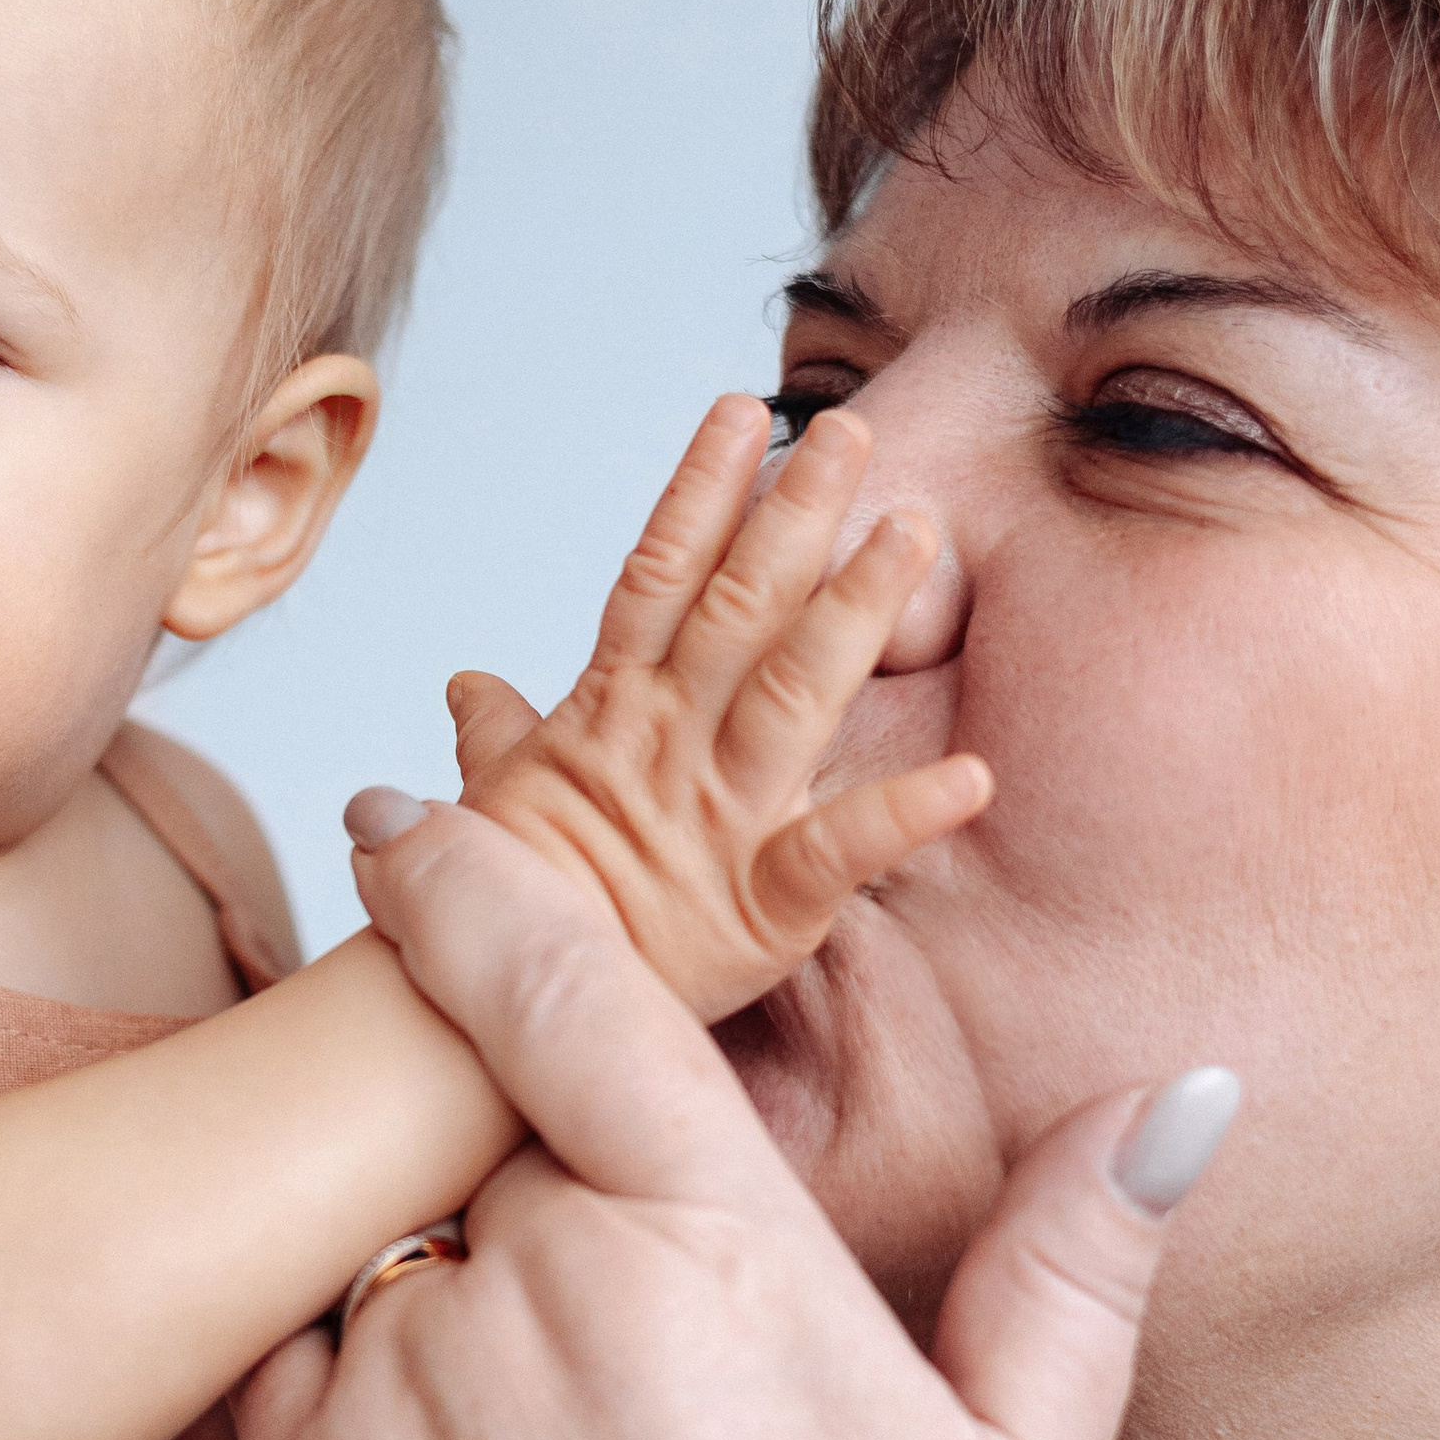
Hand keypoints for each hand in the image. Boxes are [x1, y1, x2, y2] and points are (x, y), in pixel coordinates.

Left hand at [241, 799, 1235, 1439]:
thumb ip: (1066, 1268)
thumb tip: (1164, 1104)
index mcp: (710, 1241)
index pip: (556, 981)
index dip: (472, 873)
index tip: (413, 818)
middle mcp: (537, 1279)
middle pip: (475, 1140)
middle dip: (509, 1184)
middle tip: (574, 1319)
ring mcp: (405, 1385)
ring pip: (379, 1250)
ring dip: (430, 1291)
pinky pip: (288, 1363)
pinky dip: (341, 1380)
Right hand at [453, 394, 990, 1021]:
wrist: (468, 1027)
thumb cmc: (492, 911)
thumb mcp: (491, 804)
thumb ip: (497, 734)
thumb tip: (469, 683)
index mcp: (608, 717)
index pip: (657, 579)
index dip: (700, 493)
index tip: (743, 412)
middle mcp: (665, 748)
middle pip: (737, 610)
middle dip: (797, 517)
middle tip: (858, 435)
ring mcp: (713, 820)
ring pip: (791, 693)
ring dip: (854, 610)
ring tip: (915, 533)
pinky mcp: (757, 908)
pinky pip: (836, 853)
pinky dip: (902, 817)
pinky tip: (972, 777)